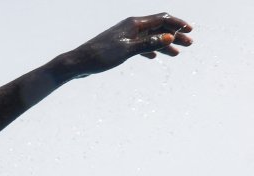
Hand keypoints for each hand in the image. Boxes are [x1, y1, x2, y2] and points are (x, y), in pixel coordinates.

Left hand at [70, 13, 192, 75]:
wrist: (79, 63)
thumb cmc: (100, 56)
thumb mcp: (127, 50)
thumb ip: (148, 44)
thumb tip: (169, 38)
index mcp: (134, 24)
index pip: (161, 19)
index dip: (177, 23)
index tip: (190, 30)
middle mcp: (130, 27)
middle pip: (158, 28)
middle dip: (175, 35)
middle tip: (189, 44)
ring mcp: (125, 37)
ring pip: (150, 38)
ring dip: (164, 44)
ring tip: (176, 54)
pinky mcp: (119, 47)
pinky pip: (139, 46)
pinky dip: (149, 50)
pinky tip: (154, 57)